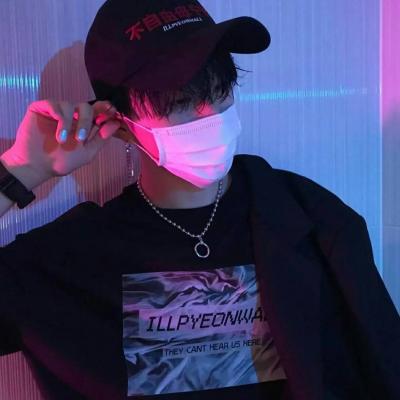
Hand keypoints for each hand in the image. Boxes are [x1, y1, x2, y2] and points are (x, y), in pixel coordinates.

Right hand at [1, 100, 123, 185]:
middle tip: (81, 138)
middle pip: (86, 106)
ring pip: (70, 105)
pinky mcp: (41, 108)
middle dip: (86, 121)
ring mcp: (57, 111)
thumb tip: (115, 123)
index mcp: (84, 125)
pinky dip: (58, 116)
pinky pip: (53, 103)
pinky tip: (56, 132)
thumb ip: (101, 138)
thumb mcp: (87, 153)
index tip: (112, 111)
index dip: (105, 110)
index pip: (98, 112)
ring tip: (62, 140)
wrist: (37, 166)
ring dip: (68, 123)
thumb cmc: (61, 162)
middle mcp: (72, 116)